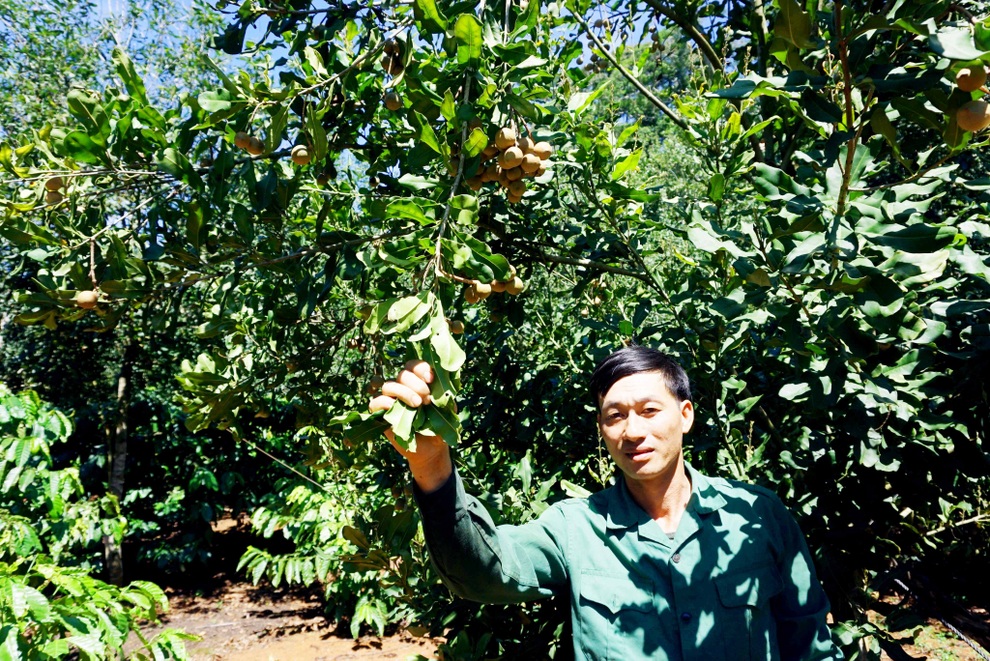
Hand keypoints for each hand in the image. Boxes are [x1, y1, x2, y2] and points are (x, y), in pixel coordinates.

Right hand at [369, 360, 451, 492]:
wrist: (433, 450)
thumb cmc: (440, 426)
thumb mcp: (447, 407)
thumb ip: (442, 391)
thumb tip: (437, 377)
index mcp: (418, 383)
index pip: (413, 365)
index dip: (421, 368)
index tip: (431, 379)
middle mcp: (403, 389)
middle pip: (402, 374)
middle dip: (416, 384)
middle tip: (426, 400)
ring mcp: (391, 401)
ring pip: (388, 385)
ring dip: (404, 392)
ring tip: (418, 405)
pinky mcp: (381, 415)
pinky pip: (375, 402)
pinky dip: (384, 403)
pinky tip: (397, 409)